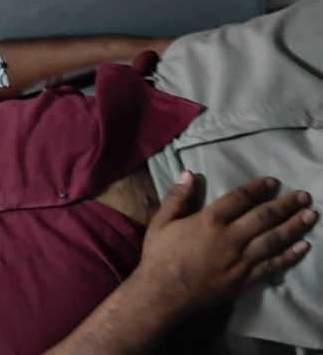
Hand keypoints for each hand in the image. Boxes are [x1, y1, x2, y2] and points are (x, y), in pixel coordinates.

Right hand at [136, 172, 316, 315]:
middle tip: (304, 196)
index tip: (273, 181)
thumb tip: (188, 173)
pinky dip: (289, 256)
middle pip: (263, 217)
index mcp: (209, 221)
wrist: (163, 292)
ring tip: (311, 215)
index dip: (258, 188)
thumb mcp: (160, 222)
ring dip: (294, 226)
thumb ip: (176, 198)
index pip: (239, 199)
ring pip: (273, 240)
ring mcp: (240, 260)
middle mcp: (229, 238)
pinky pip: (272, 266)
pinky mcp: (244, 279)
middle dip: (286, 205)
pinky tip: (304, 247)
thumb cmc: (160, 255)